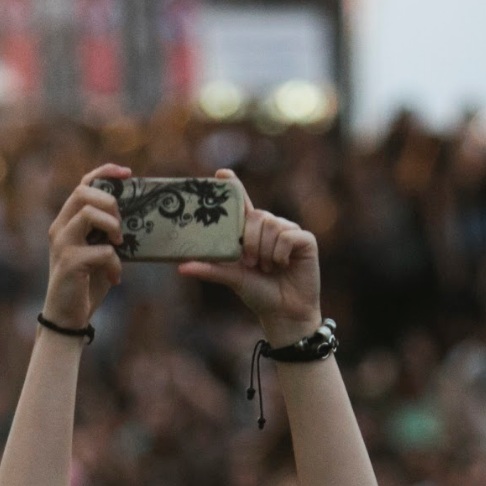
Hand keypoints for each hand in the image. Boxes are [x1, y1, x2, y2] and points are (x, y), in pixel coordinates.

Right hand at [42, 165, 129, 328]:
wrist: (68, 318)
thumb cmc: (86, 284)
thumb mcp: (98, 252)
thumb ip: (106, 233)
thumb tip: (133, 216)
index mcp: (67, 221)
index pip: (83, 185)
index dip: (105, 173)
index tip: (127, 174)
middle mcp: (60, 228)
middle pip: (83, 192)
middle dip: (110, 202)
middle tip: (121, 226)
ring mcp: (62, 244)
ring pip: (90, 214)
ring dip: (113, 227)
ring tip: (119, 246)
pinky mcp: (69, 262)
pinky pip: (102, 251)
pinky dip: (115, 264)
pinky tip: (114, 278)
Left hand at [178, 171, 321, 346]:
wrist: (284, 312)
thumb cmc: (258, 294)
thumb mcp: (232, 278)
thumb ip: (210, 269)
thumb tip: (180, 268)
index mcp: (251, 232)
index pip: (242, 203)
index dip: (233, 186)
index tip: (221, 174)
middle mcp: (270, 227)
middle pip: (256, 217)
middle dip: (250, 243)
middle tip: (252, 264)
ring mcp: (289, 231)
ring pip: (272, 226)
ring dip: (266, 252)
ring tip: (268, 268)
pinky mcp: (305, 240)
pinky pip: (288, 236)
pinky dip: (281, 253)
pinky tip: (284, 265)